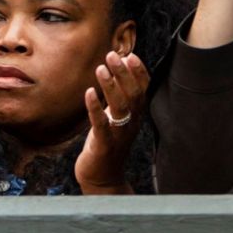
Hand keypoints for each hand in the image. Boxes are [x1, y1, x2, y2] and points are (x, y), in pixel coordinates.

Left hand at [75, 52, 149, 194]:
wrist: (103, 177)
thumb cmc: (109, 143)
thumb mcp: (117, 118)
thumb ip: (120, 99)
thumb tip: (119, 72)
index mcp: (137, 116)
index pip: (144, 90)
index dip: (139, 72)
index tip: (130, 55)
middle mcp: (132, 123)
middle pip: (133, 94)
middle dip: (124, 73)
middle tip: (112, 55)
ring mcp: (120, 134)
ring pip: (120, 106)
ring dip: (111, 86)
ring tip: (101, 68)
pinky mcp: (104, 145)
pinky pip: (101, 124)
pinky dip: (95, 108)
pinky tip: (88, 93)